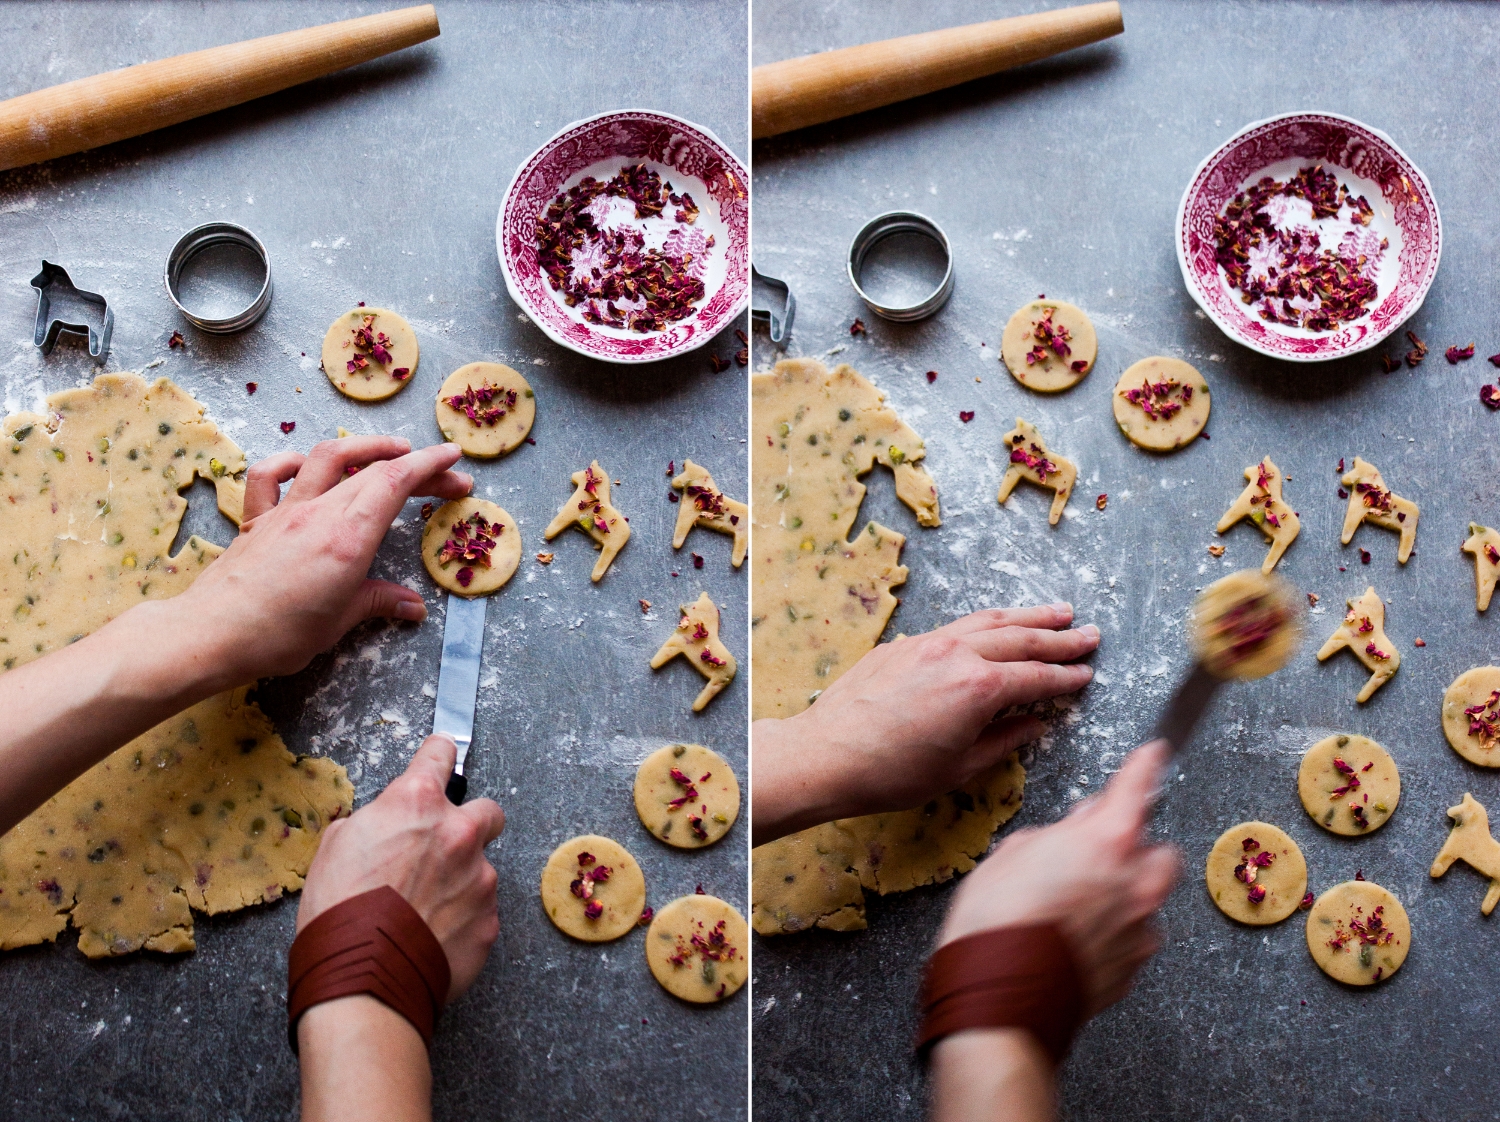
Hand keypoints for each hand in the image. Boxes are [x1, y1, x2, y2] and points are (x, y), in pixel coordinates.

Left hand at [178, 437, 471, 688]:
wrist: (210, 636)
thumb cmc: (278, 636)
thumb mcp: (340, 622)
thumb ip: (378, 603)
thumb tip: (412, 606)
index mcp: (347, 538)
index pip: (395, 482)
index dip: (429, 464)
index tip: (454, 459)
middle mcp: (318, 514)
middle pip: (374, 471)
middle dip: (416, 467)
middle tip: (446, 481)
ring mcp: (285, 512)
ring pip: (327, 459)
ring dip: (364, 447)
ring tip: (391, 450)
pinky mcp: (256, 520)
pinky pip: (272, 476)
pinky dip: (293, 462)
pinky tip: (307, 465)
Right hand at [298, 734, 504, 998]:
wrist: (363, 981)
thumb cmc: (338, 914)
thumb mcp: (335, 848)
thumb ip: (373, 823)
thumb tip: (385, 825)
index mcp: (417, 805)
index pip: (440, 755)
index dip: (437, 757)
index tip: (439, 758)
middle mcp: (458, 833)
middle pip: (487, 812)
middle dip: (469, 825)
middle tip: (443, 849)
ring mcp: (480, 877)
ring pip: (481, 868)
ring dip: (460, 881)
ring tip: (422, 911)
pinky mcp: (490, 920)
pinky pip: (481, 910)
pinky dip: (462, 919)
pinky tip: (432, 936)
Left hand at [751, 605, 1096, 842]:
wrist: (827, 755)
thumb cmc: (891, 773)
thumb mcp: (960, 767)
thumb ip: (1004, 739)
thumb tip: (1033, 723)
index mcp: (978, 688)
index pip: (1036, 678)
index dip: (1066, 678)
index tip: (1087, 674)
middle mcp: (957, 655)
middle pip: (1020, 639)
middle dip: (1059, 638)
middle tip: (1089, 634)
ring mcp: (928, 644)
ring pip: (988, 621)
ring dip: (1027, 616)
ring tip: (1057, 612)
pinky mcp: (903, 645)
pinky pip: (956, 626)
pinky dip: (986, 622)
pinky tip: (997, 624)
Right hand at [937, 742, 1179, 1016]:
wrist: (999, 998)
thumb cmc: (995, 923)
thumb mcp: (1011, 854)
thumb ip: (1054, 835)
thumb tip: (1074, 831)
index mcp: (1105, 842)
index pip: (1137, 787)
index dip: (1145, 765)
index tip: (1153, 754)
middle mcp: (1134, 882)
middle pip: (1160, 850)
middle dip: (1136, 848)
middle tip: (1097, 852)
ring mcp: (1138, 929)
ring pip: (1148, 898)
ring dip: (1125, 894)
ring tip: (1080, 905)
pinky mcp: (1132, 968)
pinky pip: (1135, 938)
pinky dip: (1115, 933)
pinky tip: (1076, 938)